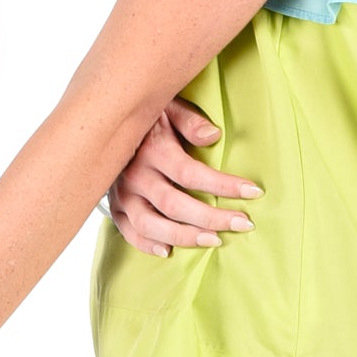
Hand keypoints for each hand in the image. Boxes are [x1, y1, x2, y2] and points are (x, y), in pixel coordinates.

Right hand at [106, 95, 262, 257]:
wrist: (103, 123)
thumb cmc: (148, 115)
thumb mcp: (168, 106)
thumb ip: (189, 121)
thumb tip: (213, 136)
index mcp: (152, 149)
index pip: (192, 173)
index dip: (224, 185)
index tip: (253, 191)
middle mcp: (135, 175)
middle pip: (176, 205)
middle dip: (213, 218)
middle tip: (244, 224)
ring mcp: (122, 193)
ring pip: (151, 224)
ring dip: (185, 237)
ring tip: (215, 241)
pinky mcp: (114, 206)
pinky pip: (128, 231)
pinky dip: (146, 244)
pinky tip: (169, 250)